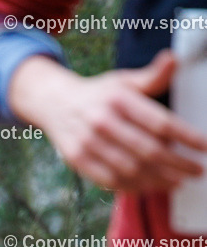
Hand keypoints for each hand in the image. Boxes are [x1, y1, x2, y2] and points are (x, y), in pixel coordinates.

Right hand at [9, 50, 206, 191]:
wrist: (55, 103)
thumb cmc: (98, 94)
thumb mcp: (123, 80)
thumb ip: (152, 76)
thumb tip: (174, 60)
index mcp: (119, 99)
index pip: (160, 123)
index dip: (185, 137)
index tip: (203, 147)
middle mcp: (102, 121)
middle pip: (148, 150)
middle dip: (177, 164)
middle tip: (195, 170)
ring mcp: (88, 143)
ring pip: (131, 169)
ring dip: (159, 179)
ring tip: (178, 181)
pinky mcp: (78, 160)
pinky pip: (111, 180)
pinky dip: (134, 187)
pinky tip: (151, 186)